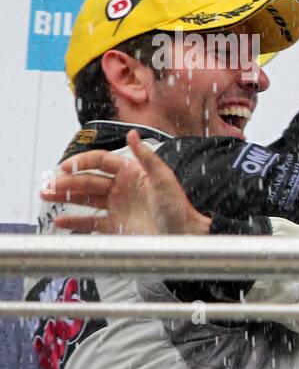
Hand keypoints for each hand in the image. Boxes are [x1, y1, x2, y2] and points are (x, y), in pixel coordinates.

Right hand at [41, 130, 210, 235]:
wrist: (184, 235)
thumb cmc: (178, 206)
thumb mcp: (163, 179)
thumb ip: (147, 157)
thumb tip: (133, 134)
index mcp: (130, 172)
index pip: (100, 162)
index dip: (82, 162)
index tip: (65, 167)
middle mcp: (120, 188)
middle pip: (88, 180)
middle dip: (67, 181)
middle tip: (49, 185)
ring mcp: (116, 207)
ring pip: (85, 199)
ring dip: (65, 196)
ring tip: (45, 195)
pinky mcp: (115, 226)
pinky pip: (90, 223)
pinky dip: (74, 221)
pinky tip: (60, 220)